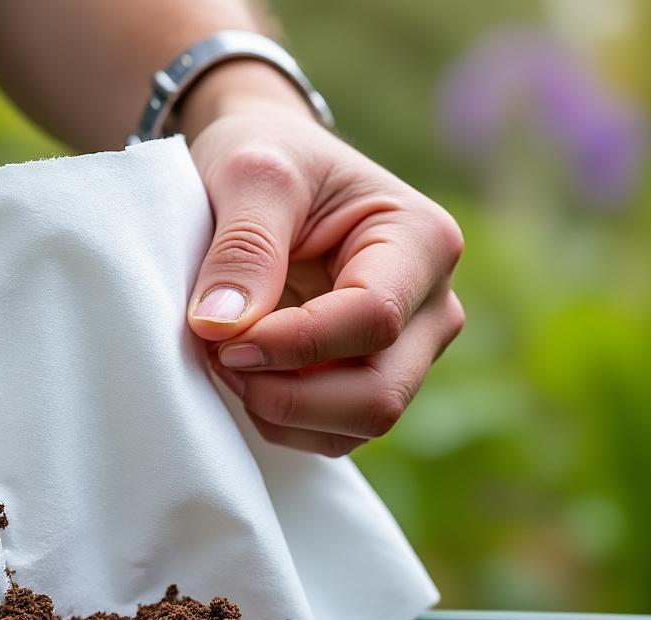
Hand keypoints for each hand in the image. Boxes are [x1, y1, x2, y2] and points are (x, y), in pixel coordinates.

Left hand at [181, 64, 464, 456]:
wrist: (268, 171)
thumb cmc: (268, 157)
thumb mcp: (251, 174)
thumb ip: (243, 246)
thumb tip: (222, 327)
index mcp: (423, 241)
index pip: (372, 320)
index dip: (294, 343)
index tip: (221, 337)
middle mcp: (432, 305)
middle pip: (378, 392)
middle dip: (288, 394)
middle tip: (218, 358)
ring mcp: (408, 351)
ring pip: (358, 425)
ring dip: (280, 412)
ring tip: (224, 361)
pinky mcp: (370, 379)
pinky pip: (334, 433)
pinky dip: (281, 421)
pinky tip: (243, 376)